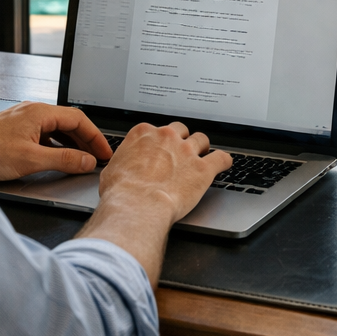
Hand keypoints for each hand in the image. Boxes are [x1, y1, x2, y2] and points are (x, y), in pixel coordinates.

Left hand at [0, 102, 112, 180]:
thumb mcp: (31, 160)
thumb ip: (63, 160)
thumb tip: (86, 161)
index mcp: (40, 112)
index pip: (78, 119)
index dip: (96, 136)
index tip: (105, 151)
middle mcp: (33, 111)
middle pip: (69, 122)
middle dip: (86, 139)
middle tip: (98, 157)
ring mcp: (24, 119)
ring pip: (57, 128)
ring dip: (72, 142)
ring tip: (83, 158)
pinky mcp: (16, 129)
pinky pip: (45, 134)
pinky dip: (57, 144)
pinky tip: (59, 156)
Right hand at [98, 121, 233, 222]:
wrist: (136, 206)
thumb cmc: (121, 191)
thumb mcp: (112, 169)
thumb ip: (123, 161)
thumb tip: (122, 167)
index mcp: (144, 134)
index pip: (157, 129)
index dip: (160, 141)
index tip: (161, 149)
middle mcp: (167, 137)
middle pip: (181, 130)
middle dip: (182, 140)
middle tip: (181, 154)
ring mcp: (186, 151)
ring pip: (202, 139)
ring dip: (202, 148)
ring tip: (202, 158)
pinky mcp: (202, 169)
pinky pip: (221, 158)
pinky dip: (224, 161)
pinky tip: (224, 164)